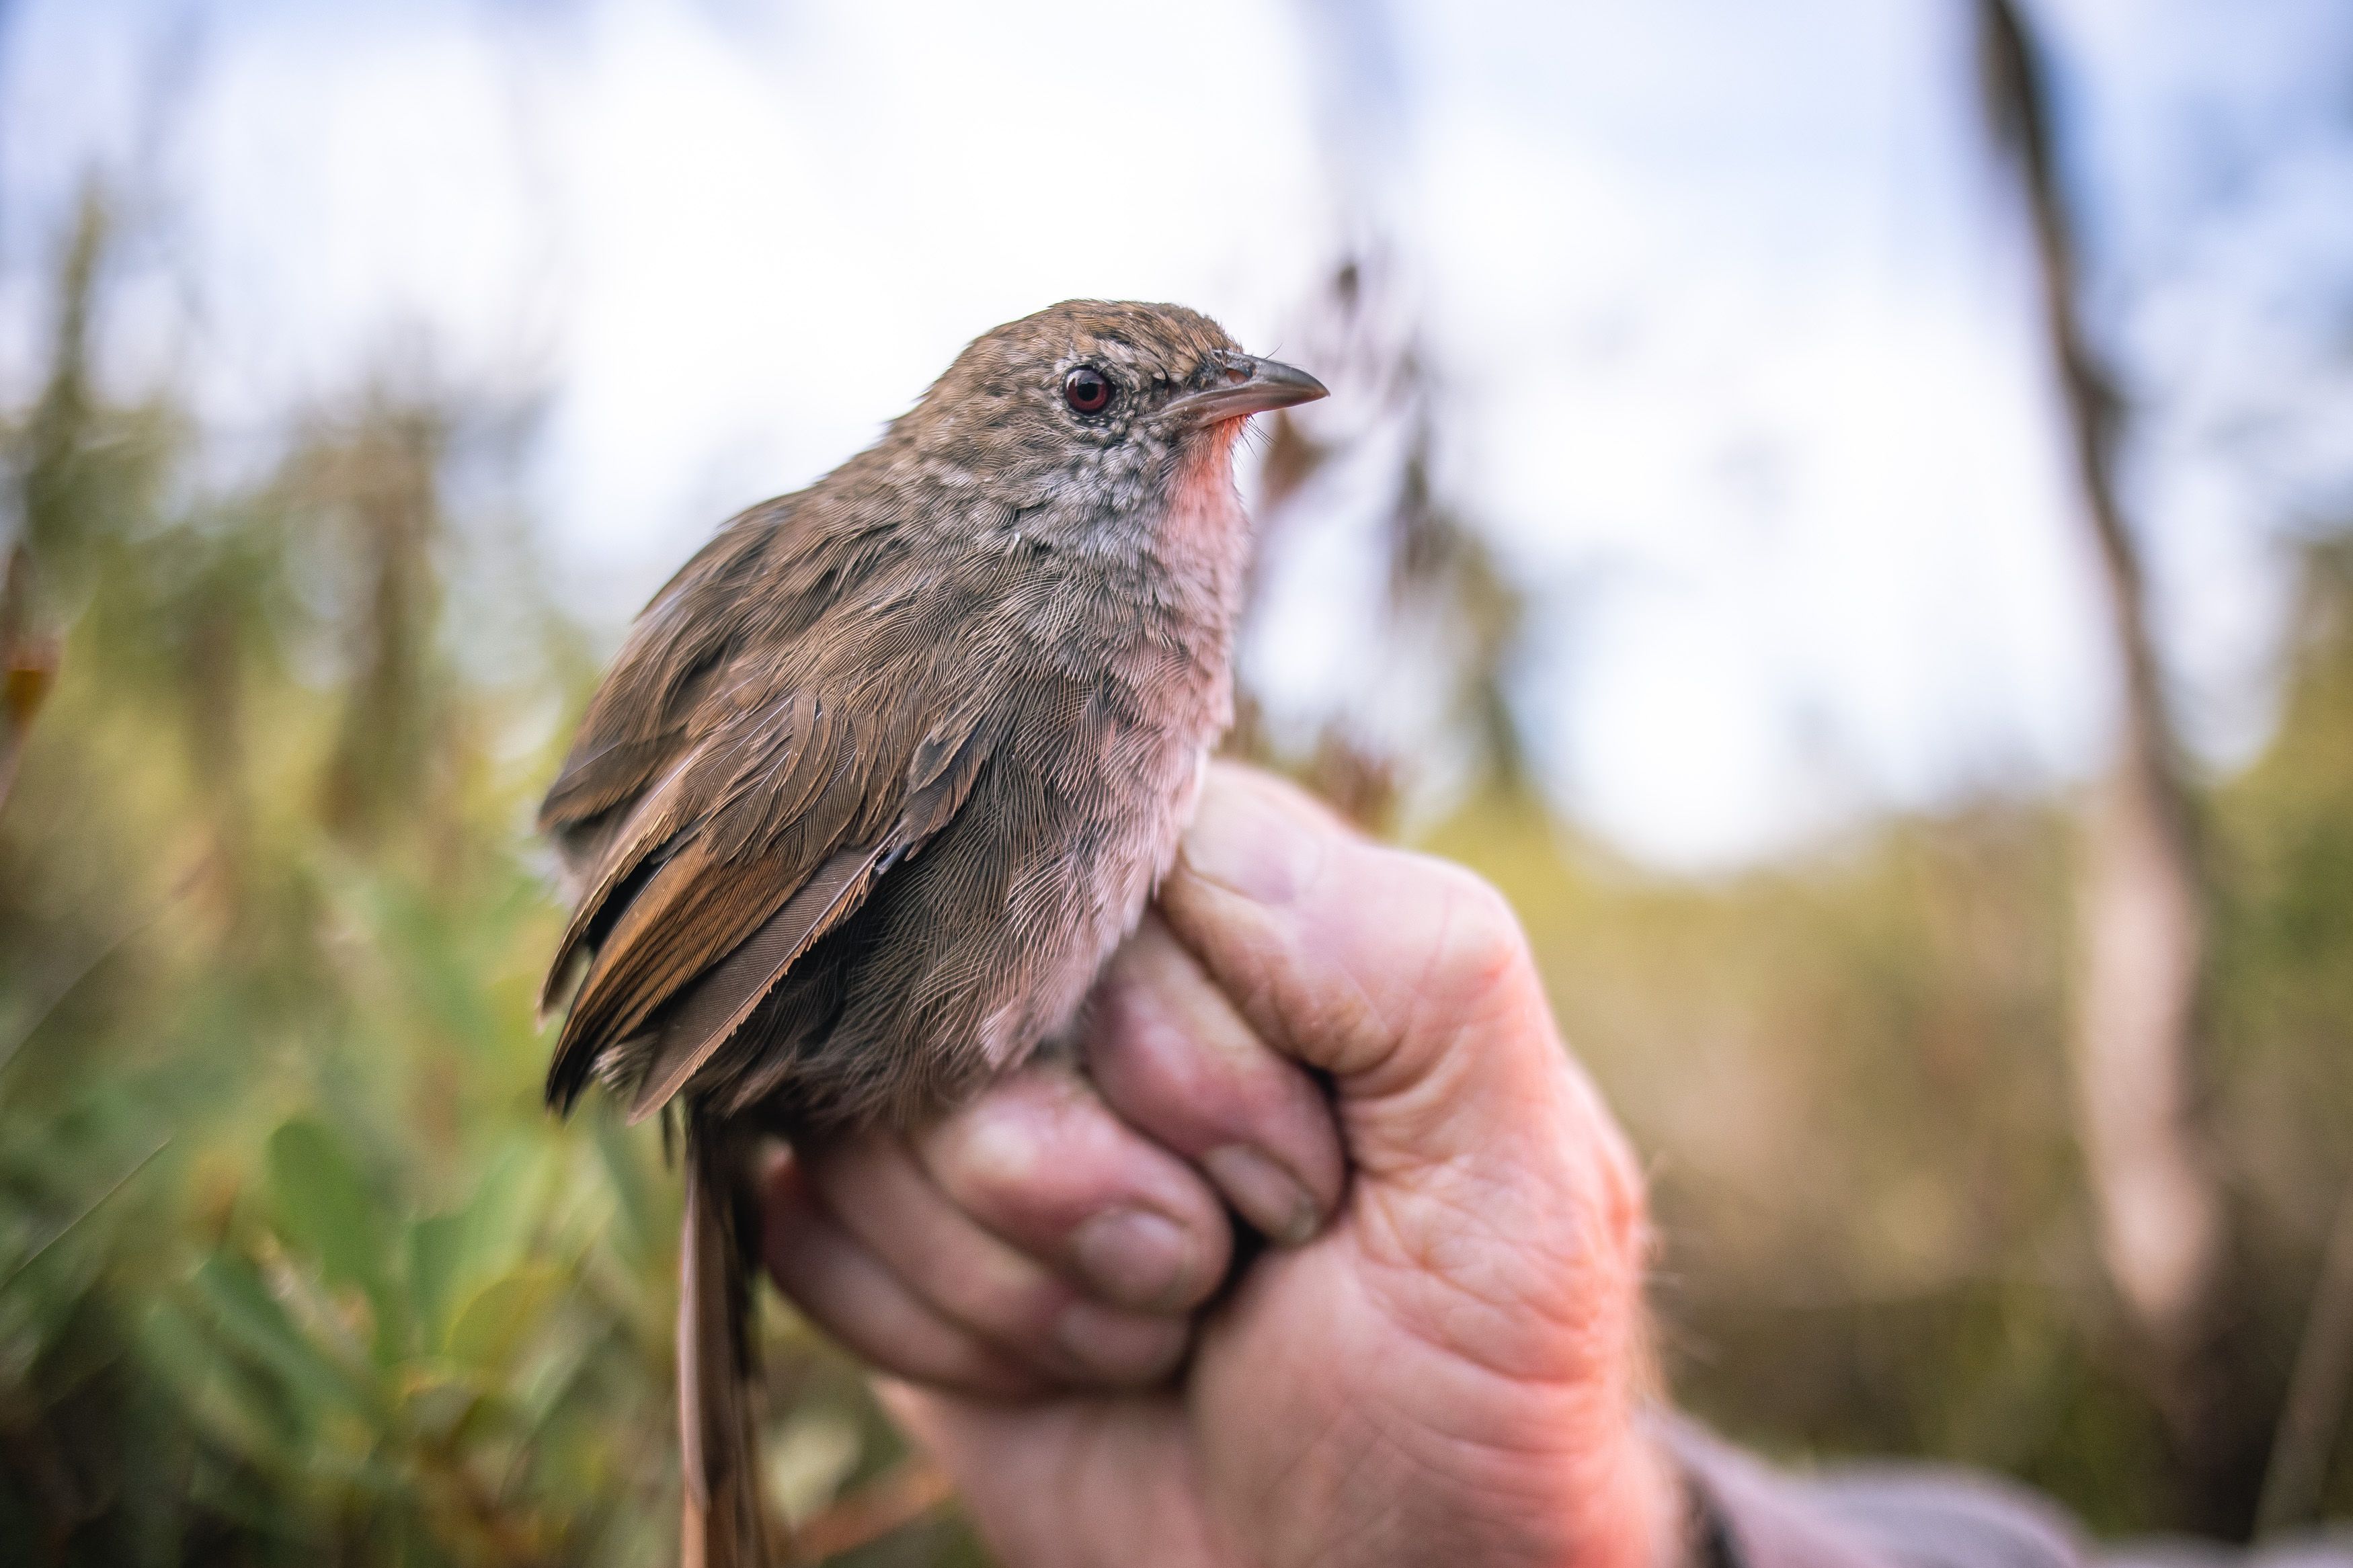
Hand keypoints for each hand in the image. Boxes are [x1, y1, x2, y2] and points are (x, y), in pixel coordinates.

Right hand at [762, 763, 1679, 1566]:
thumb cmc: (1475, 1385)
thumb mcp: (1525, 1178)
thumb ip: (1422, 967)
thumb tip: (1187, 837)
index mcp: (1250, 916)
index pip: (1108, 874)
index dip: (1184, 1056)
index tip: (1298, 1188)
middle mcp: (1089, 982)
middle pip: (962, 1006)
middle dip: (1106, 1188)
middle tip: (1228, 1267)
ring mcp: (969, 1103)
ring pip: (863, 1127)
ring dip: (1027, 1285)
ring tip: (1163, 1325)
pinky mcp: (882, 1224)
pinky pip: (802, 1232)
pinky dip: (940, 1338)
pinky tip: (1061, 1364)